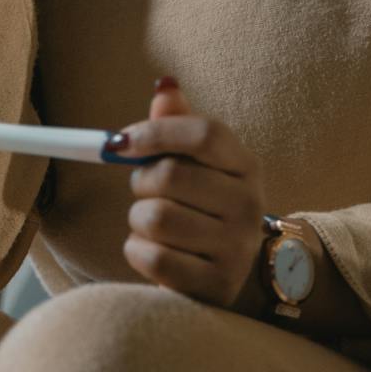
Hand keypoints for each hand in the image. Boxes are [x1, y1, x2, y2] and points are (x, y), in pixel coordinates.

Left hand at [118, 78, 270, 315]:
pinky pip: (153, 259)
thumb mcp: (200, 166)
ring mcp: (237, 248)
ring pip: (155, 218)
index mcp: (246, 166)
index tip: (121, 141)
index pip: (204, 133)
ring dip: (137, 221)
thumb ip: (179, 124)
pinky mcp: (217, 287)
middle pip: (171, 176)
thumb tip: (165, 84)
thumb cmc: (204, 208)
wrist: (229, 273)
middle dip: (141, 182)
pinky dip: (138, 253)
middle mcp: (249, 205)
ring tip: (151, 224)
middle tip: (144, 190)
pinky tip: (152, 251)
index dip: (156, 132)